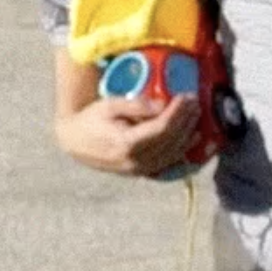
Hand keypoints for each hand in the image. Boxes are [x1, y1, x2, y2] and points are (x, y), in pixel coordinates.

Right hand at [56, 91, 198, 179]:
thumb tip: (162, 104)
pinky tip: (191, 142)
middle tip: (195, 103)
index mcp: (126, 143)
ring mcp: (138, 170)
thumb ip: (135, 105)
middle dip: (187, 121)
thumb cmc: (91, 120)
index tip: (187, 96)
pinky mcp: (140, 173)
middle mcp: (135, 160)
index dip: (178, 112)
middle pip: (171, 141)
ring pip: (172, 155)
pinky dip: (182, 153)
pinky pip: (167, 166)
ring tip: (196, 118)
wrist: (75, 143)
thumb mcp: (109, 105)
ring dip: (188, 136)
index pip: (162, 128)